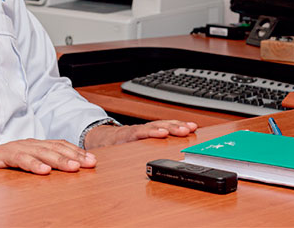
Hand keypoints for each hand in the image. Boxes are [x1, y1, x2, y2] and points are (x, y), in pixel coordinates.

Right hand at [0, 138, 96, 178]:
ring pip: (39, 152)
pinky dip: (32, 164)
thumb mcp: (23, 168)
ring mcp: (12, 149)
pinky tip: (44, 170)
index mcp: (33, 146)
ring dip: (58, 159)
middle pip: (53, 148)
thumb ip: (41, 166)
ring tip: (73, 167)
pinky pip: (18, 159)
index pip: (59, 146)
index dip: (76, 152)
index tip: (93, 161)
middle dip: (73, 155)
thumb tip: (67, 172)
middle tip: (89, 163)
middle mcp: (25, 144)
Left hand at [83, 120, 197, 149]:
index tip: (162, 133)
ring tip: (191, 128)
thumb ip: (107, 160)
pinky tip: (189, 127)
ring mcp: (145, 128)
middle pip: (156, 126)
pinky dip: (177, 126)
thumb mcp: (104, 153)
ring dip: (177, 126)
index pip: (139, 132)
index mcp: (126, 135)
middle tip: (185, 130)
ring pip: (163, 124)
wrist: (102, 136)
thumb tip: (103, 168)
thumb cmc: (107, 145)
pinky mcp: (151, 129)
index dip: (151, 132)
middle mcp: (138, 130)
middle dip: (172, 128)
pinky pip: (165, 125)